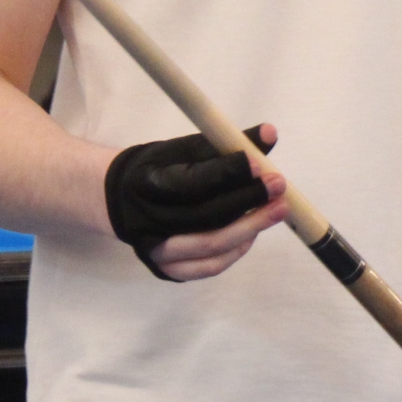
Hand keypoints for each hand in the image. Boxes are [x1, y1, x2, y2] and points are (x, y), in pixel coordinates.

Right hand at [102, 123, 287, 280]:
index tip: (260, 164)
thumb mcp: (186, 148)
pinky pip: (208, 267)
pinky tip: (252, 234)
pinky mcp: (167, 268)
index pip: (194, 183)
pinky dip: (234, 252)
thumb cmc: (162, 168)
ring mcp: (157, 250)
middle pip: (207, 219)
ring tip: (275, 210)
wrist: (122, 199)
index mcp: (148, 184)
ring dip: (249, 230)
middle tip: (279, 187)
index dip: (230, 174)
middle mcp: (150, 222)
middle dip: (249, 202)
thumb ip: (226, 143)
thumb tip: (271, 133)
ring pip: (211, 248)